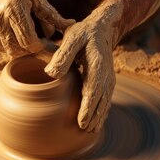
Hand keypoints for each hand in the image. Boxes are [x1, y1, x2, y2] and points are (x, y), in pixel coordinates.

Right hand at [0, 0, 73, 55]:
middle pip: (18, 49)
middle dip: (28, 48)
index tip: (43, 41)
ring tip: (19, 33)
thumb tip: (71, 26)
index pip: (30, 42)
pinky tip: (4, 30)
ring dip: (15, 46)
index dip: (39, 46)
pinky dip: (2, 43)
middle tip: (33, 40)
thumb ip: (52, 15)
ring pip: (5, 50)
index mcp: (14, 9)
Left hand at [44, 0, 127, 131]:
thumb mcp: (72, 37)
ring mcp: (109, 79)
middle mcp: (106, 75)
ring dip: (99, 117)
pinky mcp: (108, 81)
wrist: (103, 28)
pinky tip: (96, 122)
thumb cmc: (84, 33)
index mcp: (97, 65)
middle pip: (101, 101)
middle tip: (84, 132)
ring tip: (90, 131)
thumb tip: (51, 73)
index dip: (88, 108)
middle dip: (93, 118)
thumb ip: (63, 54)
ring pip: (105, 103)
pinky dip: (102, 112)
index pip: (93, 91)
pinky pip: (106, 100)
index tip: (82, 122)